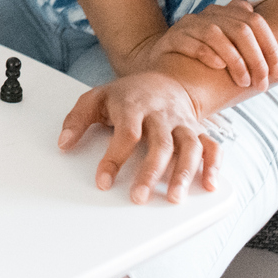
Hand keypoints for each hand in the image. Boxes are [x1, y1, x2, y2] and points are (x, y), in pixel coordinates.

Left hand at [58, 71, 219, 204]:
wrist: (163, 80)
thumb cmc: (127, 95)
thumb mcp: (97, 98)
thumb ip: (77, 119)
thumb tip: (63, 144)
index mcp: (134, 105)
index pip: (126, 133)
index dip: (115, 158)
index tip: (103, 181)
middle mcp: (161, 114)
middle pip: (160, 144)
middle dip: (150, 172)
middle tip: (138, 197)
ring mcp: (182, 123)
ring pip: (189, 147)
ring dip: (183, 173)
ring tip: (174, 198)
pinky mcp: (198, 130)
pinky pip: (212, 147)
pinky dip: (214, 165)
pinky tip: (209, 185)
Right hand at [125, 0, 277, 90]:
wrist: (166, 74)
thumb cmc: (206, 68)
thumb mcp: (232, 55)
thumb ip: (252, 52)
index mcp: (227, 14)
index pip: (256, 21)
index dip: (271, 47)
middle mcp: (208, 15)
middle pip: (240, 29)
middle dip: (256, 59)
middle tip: (261, 85)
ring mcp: (188, 24)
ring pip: (217, 34)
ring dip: (235, 61)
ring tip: (243, 82)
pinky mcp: (171, 38)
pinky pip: (191, 41)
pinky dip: (207, 53)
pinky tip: (218, 67)